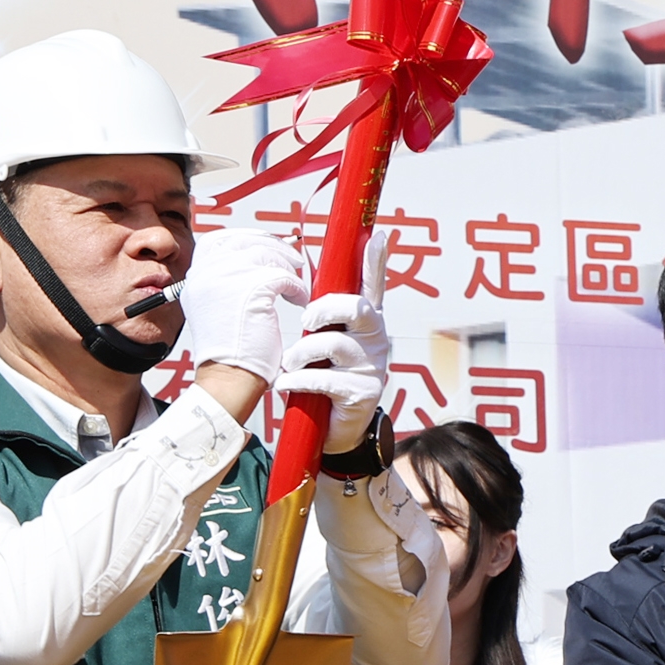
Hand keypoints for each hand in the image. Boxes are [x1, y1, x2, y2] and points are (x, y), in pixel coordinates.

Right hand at [176, 228, 304, 384]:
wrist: (228, 379)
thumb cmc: (229, 354)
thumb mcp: (217, 310)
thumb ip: (226, 284)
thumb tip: (252, 265)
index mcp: (196, 279)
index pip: (220, 241)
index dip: (248, 240)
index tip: (267, 247)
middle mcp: (207, 274)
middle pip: (245, 241)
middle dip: (273, 247)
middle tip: (292, 259)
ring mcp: (228, 279)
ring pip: (267, 254)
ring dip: (286, 267)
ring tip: (294, 285)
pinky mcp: (253, 289)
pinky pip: (283, 276)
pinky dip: (296, 287)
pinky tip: (298, 300)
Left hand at [274, 232, 392, 451]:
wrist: (333, 428)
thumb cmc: (325, 376)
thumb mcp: (324, 343)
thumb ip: (321, 318)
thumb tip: (300, 279)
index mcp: (364, 322)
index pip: (372, 286)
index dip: (375, 262)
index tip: (377, 236)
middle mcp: (375, 339)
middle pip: (356, 308)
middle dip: (324, 309)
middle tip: (304, 323)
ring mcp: (372, 366)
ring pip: (333, 345)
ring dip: (300, 354)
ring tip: (288, 365)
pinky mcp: (362, 392)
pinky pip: (324, 379)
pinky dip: (297, 381)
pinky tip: (286, 385)